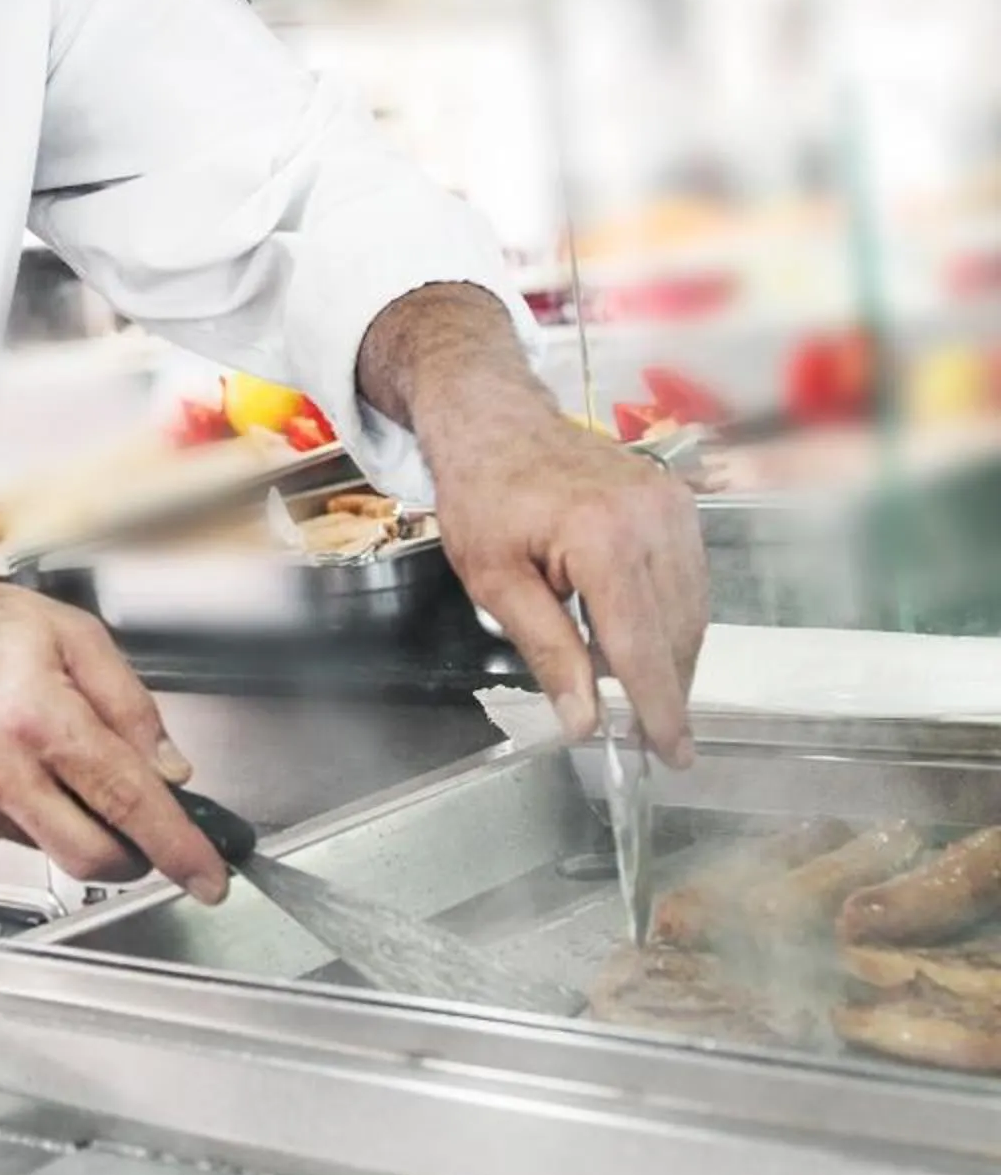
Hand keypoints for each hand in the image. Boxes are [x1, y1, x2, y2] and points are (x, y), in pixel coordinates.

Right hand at [0, 574, 229, 901]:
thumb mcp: (73, 634)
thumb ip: (131, 703)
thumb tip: (172, 769)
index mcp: (40, 717)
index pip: (127, 799)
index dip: (178, 846)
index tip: (210, 878)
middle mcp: (3, 771)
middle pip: (95, 857)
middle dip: (138, 855)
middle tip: (152, 825)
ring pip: (59, 850)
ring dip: (86, 824)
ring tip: (64, 759)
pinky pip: (24, 837)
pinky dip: (45, 814)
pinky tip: (26, 765)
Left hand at [428, 394, 708, 763]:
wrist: (497, 422)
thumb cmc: (484, 494)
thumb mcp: (495, 582)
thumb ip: (547, 651)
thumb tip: (583, 720)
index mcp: (602, 538)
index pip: (640, 646)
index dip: (658, 708)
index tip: (671, 753)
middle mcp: (651, 518)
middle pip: (674, 633)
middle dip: (666, 689)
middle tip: (650, 737)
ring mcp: (672, 505)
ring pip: (691, 610)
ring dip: (669, 657)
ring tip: (633, 688)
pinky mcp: (678, 501)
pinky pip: (690, 580)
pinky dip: (670, 619)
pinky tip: (635, 637)